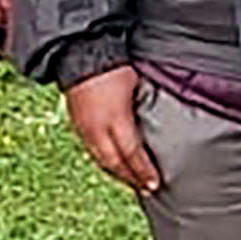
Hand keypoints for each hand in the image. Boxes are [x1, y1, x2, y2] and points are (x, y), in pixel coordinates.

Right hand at [61, 68, 161, 194]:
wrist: (80, 51)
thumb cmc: (113, 64)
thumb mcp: (137, 85)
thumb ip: (148, 108)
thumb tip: (164, 123)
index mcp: (115, 119)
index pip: (132, 154)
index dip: (143, 171)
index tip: (155, 183)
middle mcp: (97, 129)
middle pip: (114, 163)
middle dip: (130, 178)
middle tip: (145, 188)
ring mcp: (84, 128)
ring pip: (100, 160)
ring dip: (116, 173)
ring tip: (130, 180)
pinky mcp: (76, 124)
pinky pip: (90, 150)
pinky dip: (103, 161)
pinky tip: (111, 163)